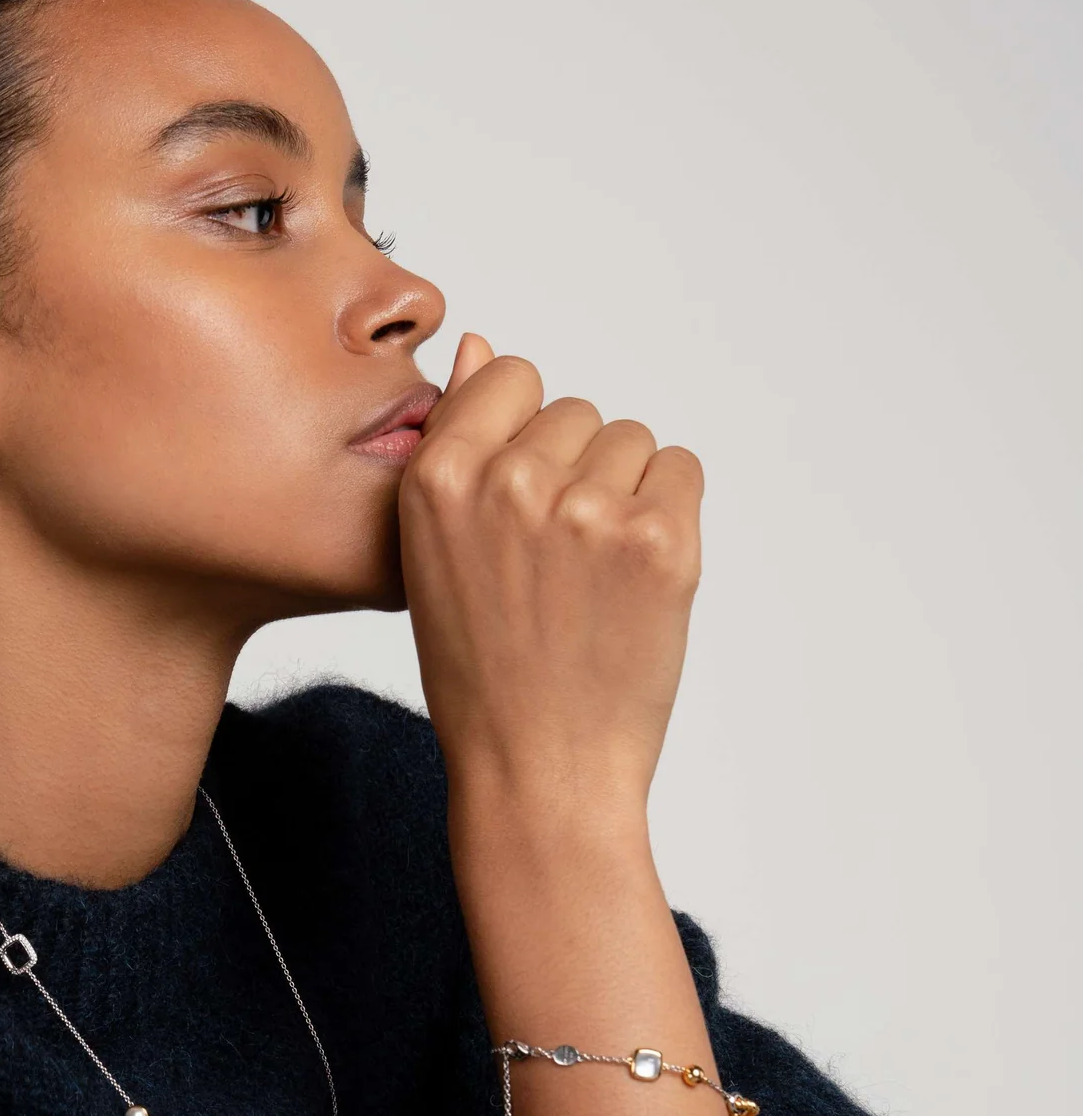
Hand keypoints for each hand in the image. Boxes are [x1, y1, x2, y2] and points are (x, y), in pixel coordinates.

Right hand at [400, 335, 702, 833]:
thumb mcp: (434, 554)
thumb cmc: (482, 672)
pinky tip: (632, 581)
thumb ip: (458, 444)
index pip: (511, 376)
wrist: (537, 768)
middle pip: (577, 411)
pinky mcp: (661, 541)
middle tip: (554, 565)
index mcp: (439, 479)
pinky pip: (681, 470)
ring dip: (624, 494)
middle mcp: (510, 482)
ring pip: (631, 441)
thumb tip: (479, 346)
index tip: (519, 505)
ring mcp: (588, 510)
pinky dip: (667, 516)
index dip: (522, 436)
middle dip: (575, 471)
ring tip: (591, 578)